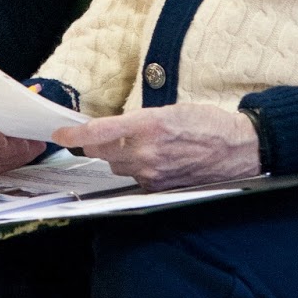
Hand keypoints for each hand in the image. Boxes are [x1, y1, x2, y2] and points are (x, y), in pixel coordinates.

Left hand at [52, 104, 260, 188]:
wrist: (236, 149)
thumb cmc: (206, 123)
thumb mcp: (171, 110)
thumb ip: (141, 120)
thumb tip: (116, 128)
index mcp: (149, 125)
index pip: (101, 132)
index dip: (77, 135)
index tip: (61, 134)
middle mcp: (147, 152)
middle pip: (105, 152)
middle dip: (102, 144)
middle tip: (107, 135)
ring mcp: (153, 173)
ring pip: (118, 166)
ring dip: (119, 157)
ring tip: (139, 146)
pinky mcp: (159, 187)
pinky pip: (135, 179)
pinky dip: (137, 169)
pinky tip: (153, 160)